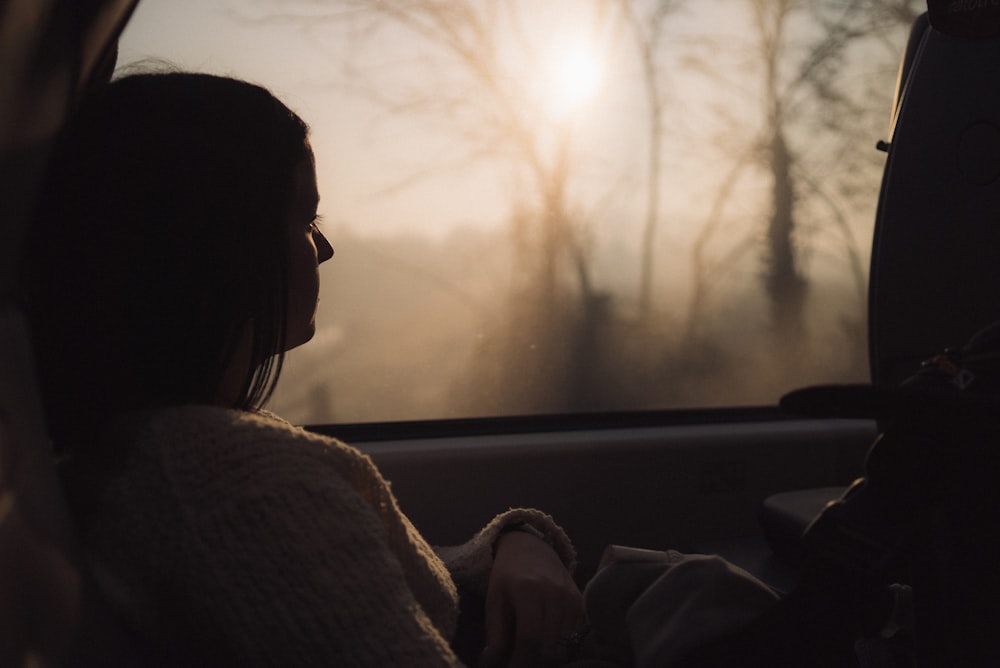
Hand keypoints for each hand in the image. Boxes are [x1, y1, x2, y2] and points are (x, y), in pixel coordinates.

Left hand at [479, 530, 584, 666]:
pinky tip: (548, 647)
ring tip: (532, 657)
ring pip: (565, 645)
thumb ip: (494, 633)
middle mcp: (554, 594)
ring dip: (548, 659)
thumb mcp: (494, 599)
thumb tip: (488, 663)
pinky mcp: (581, 602)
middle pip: (549, 645)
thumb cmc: (507, 575)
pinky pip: (576, 637)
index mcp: (528, 591)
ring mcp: (571, 598)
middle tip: (520, 665)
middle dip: (533, 663)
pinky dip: (563, 648)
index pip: (529, 637)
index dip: (520, 662)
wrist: (531, 547)